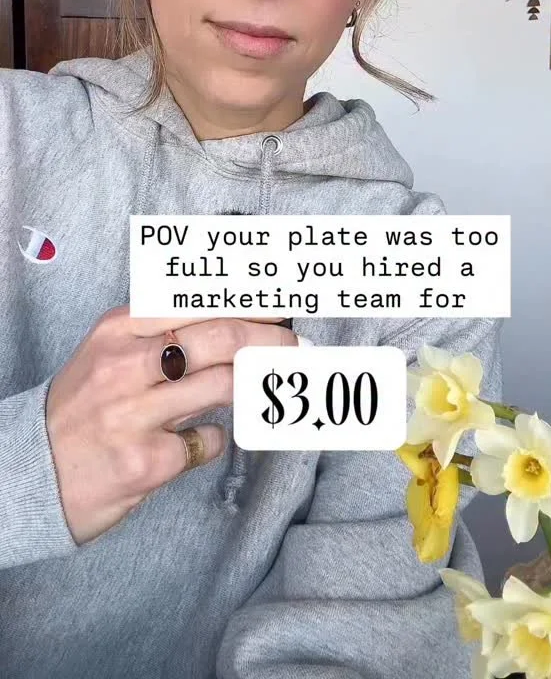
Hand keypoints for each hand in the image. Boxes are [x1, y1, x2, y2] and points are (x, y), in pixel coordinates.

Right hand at [46, 307, 296, 544]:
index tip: (281, 305)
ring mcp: (134, 415)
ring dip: (257, 384)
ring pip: (223, 386)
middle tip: (297, 344)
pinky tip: (202, 438)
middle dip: (270, 339)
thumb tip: (235, 316)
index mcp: (119, 328)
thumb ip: (163, 331)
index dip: (248, 302)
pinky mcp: (144, 462)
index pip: (198, 302)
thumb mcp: (110, 351)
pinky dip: (214, 438)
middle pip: (221, 338)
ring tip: (275, 382)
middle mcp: (125, 365)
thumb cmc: (82, 406)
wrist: (30, 471)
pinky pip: (206, 442)